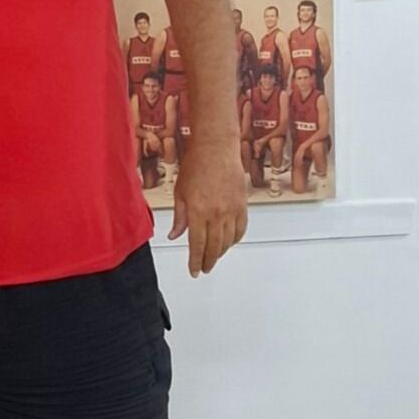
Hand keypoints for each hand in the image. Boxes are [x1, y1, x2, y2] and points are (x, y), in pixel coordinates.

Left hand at [168, 140, 248, 276]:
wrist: (216, 147)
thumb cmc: (196, 164)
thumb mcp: (180, 192)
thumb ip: (180, 217)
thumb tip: (176, 235)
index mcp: (198, 211)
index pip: (197, 245)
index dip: (195, 261)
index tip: (194, 271)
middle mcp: (216, 213)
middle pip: (214, 247)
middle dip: (208, 261)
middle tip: (204, 268)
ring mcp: (231, 210)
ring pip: (228, 241)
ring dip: (221, 252)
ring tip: (214, 257)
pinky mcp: (242, 205)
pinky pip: (240, 229)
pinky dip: (235, 239)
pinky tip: (229, 242)